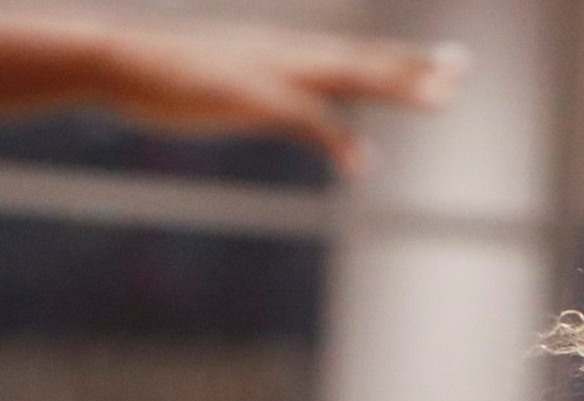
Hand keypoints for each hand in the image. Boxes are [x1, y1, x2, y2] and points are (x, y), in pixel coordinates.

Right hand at [102, 22, 467, 173]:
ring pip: (347, 76)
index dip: (406, 60)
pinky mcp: (248, 97)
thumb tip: (294, 111)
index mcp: (289, 53)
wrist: (121, 61)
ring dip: (394, 85)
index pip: (358, 55)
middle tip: (462, 70)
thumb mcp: (235, 86)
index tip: (451, 63)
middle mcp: (289, 55)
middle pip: (364, 60)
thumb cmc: (174, 77)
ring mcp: (272, 73)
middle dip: (414, 68)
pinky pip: (302, 119)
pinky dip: (335, 139)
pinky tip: (362, 164)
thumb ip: (274, 99)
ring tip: (440, 99)